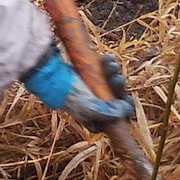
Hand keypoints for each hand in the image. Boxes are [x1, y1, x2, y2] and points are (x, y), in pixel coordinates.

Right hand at [22, 44, 137, 126]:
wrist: (53, 76)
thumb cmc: (70, 95)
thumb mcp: (90, 107)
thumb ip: (108, 114)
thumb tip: (124, 110)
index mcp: (97, 121)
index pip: (119, 119)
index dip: (126, 109)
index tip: (126, 99)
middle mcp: (98, 108)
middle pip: (118, 98)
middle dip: (118, 86)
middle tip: (116, 77)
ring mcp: (95, 92)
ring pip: (114, 83)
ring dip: (114, 72)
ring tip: (110, 63)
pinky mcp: (93, 77)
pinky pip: (107, 71)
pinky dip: (109, 64)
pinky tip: (107, 58)